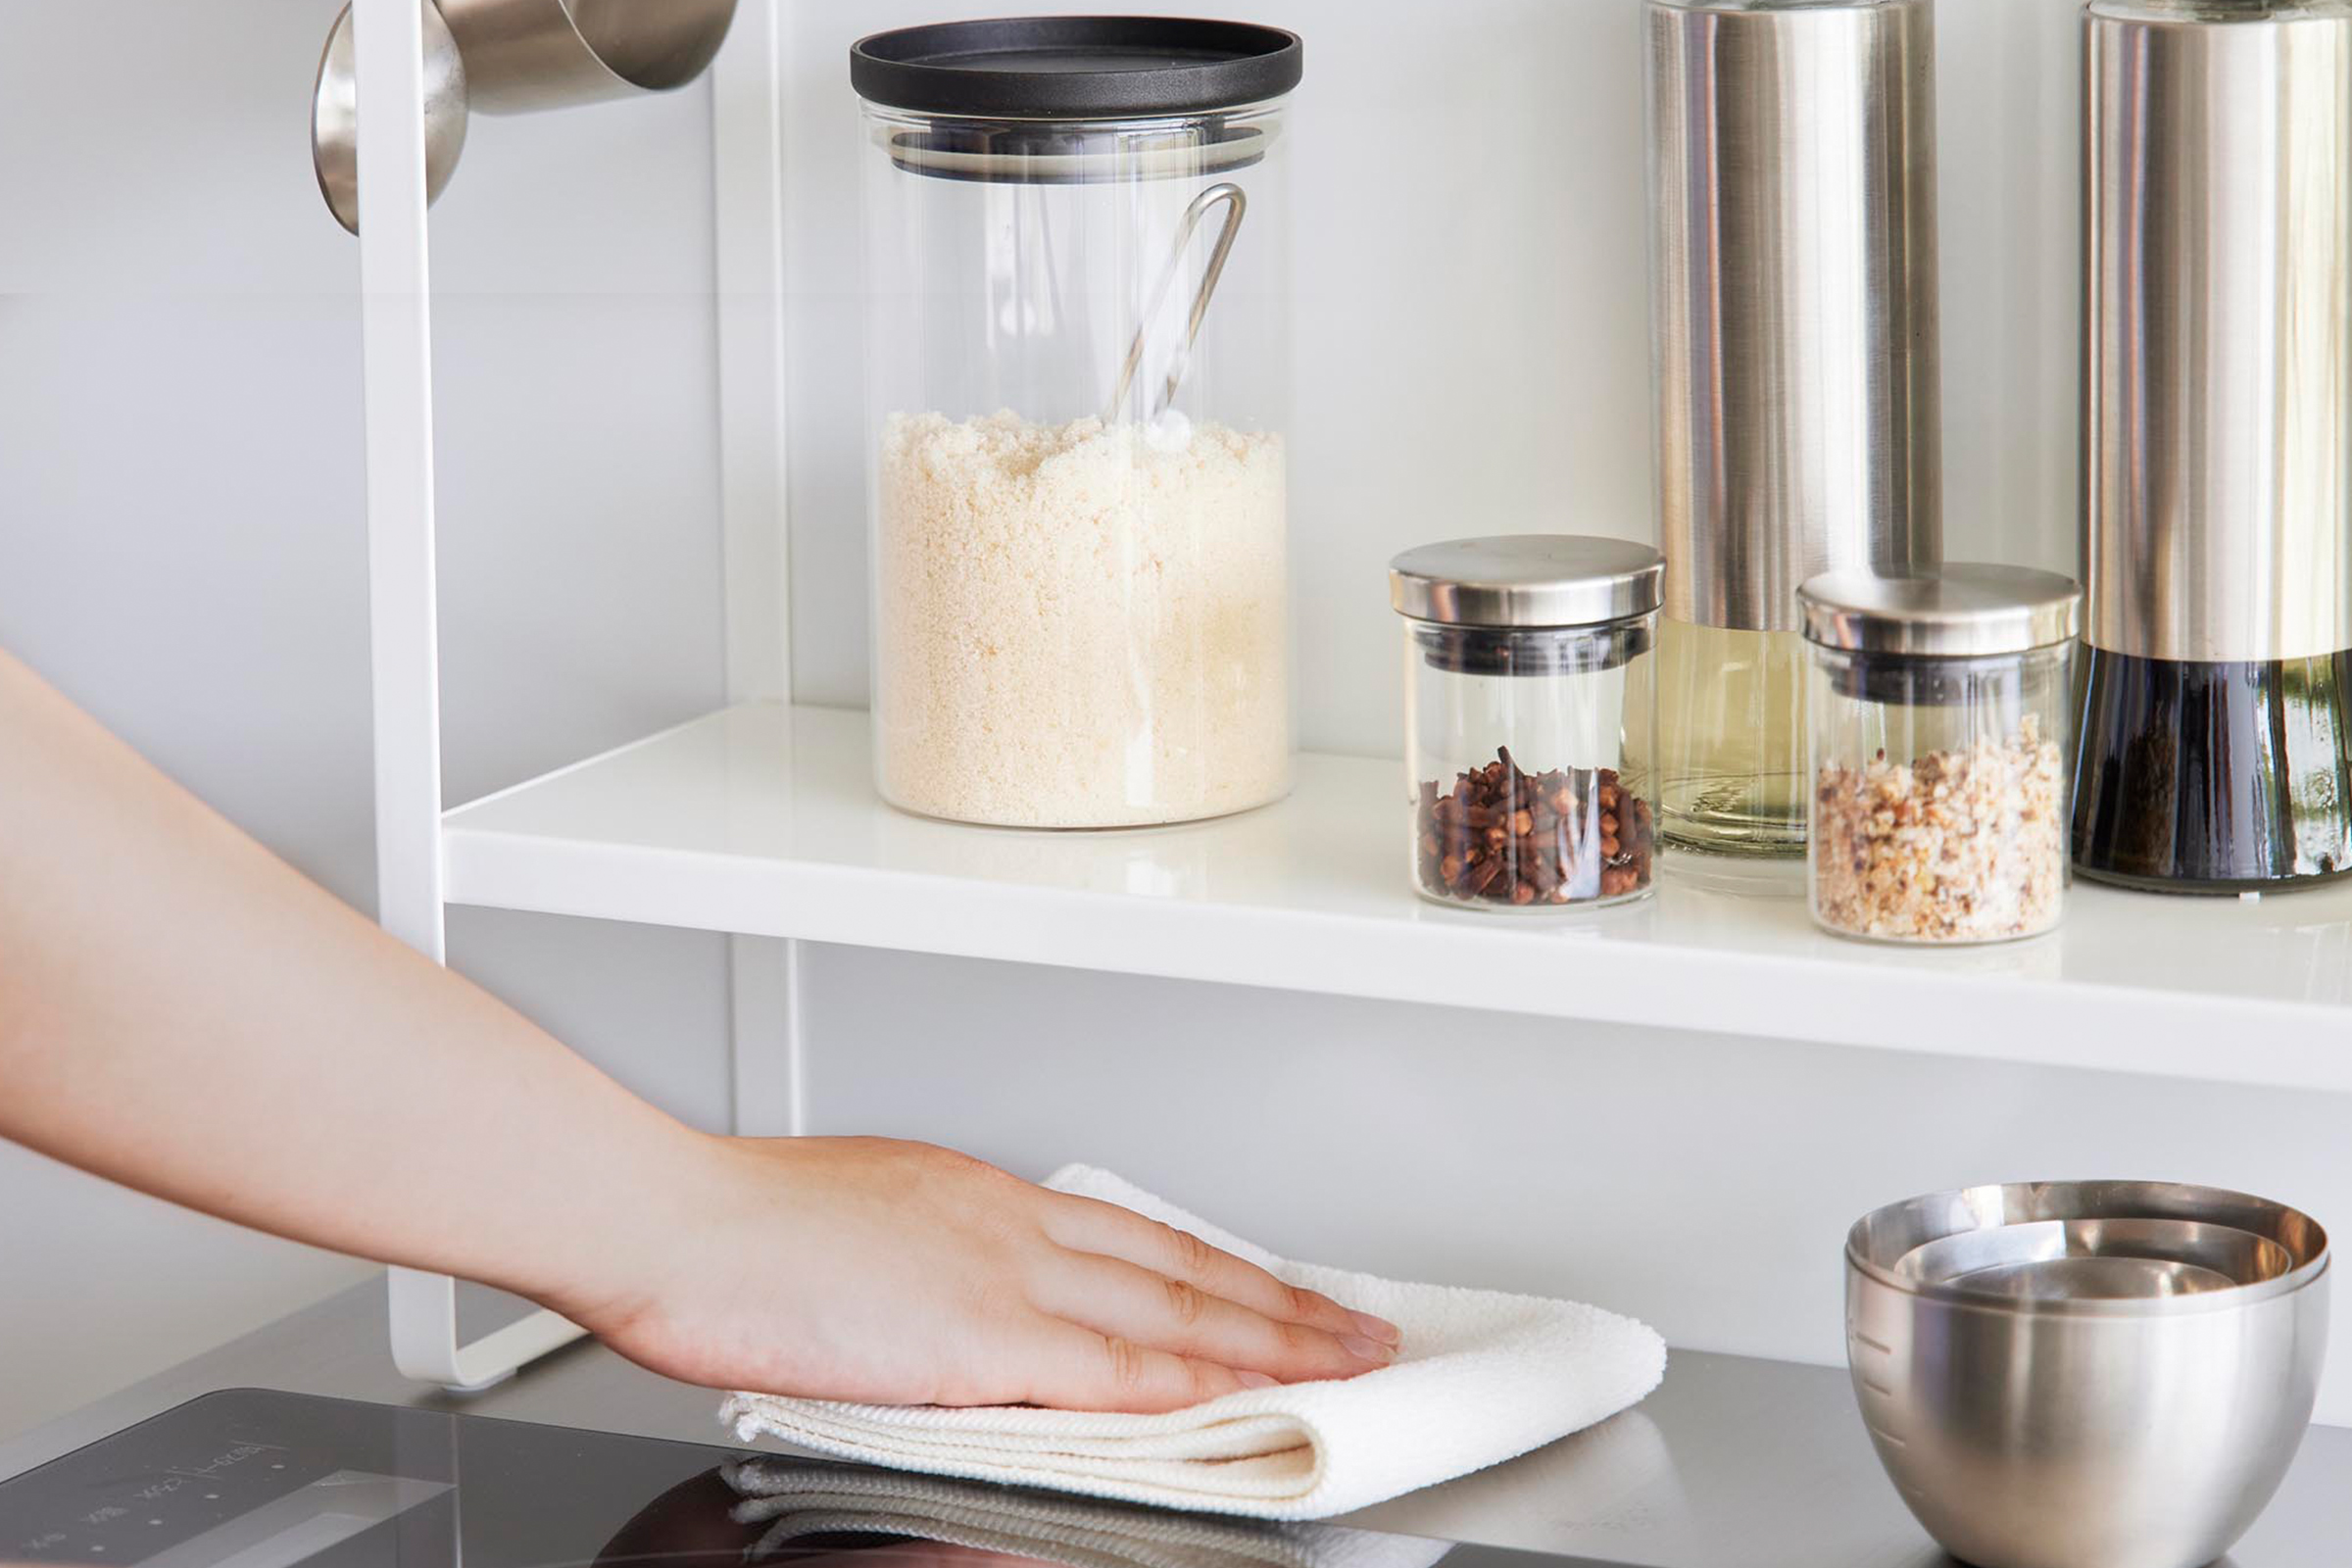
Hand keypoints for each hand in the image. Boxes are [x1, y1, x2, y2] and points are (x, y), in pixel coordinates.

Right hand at [557, 1136, 1402, 1413]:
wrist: (673, 1221)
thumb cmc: (735, 1231)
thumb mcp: (862, 1229)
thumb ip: (933, 1272)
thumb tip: (966, 1312)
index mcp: (983, 1199)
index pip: (1136, 1238)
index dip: (1218, 1270)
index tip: (1276, 1290)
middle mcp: (1014, 1223)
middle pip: (1181, 1266)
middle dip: (1281, 1303)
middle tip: (1358, 1327)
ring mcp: (1006, 1275)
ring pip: (1173, 1309)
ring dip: (1272, 1338)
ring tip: (1345, 1361)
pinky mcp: (982, 1332)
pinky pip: (1114, 1366)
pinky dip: (1191, 1383)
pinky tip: (1246, 1399)